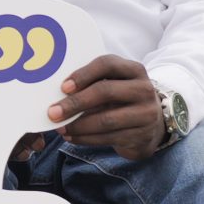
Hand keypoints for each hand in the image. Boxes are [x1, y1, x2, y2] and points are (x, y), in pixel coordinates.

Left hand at [47, 54, 167, 159]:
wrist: (151, 124)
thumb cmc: (121, 99)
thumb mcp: (113, 84)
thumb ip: (92, 83)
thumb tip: (56, 94)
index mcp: (134, 70)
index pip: (107, 64)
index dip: (84, 74)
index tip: (63, 87)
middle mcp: (144, 89)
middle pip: (106, 92)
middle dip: (75, 103)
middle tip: (53, 113)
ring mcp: (146, 113)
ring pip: (106, 120)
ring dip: (78, 126)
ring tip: (59, 129)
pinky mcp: (142, 135)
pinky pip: (108, 138)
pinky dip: (85, 139)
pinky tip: (71, 137)